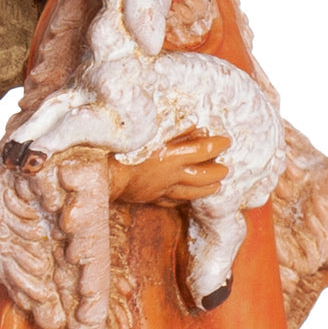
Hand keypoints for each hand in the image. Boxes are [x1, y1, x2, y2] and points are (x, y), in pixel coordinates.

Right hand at [109, 130, 230, 204]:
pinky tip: (186, 199)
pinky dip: (181, 199)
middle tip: (226, 168)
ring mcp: (161, 189)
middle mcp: (171, 175)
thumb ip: (175, 129)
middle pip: (203, 176)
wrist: (100, 173)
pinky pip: (170, 201)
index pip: (203, 150)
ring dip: (206, 189)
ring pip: (191, 193)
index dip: (218, 145)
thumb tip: (195, 126)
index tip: (227, 141)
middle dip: (218, 172)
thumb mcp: (150, 131)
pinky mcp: (149, 197)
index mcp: (172, 156)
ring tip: (216, 186)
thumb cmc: (122, 148)